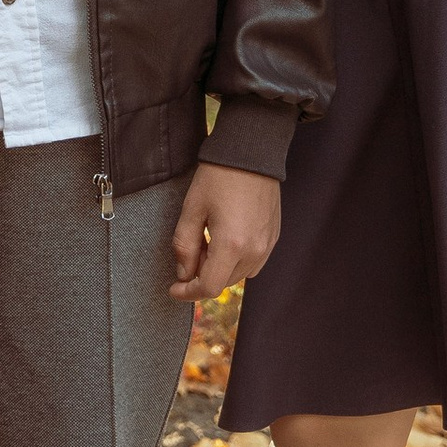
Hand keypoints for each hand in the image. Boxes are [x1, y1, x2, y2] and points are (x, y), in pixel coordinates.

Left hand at [166, 161, 280, 303]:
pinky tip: (225, 240)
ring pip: (238, 275)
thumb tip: (184, 274)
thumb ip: (184, 246)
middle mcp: (254, 251)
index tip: (173, 289)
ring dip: (219, 269)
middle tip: (190, 250)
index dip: (188, 293)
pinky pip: (253, 263)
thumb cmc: (218, 177)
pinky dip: (235, 261)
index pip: (209, 287)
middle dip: (201, 275)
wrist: (251, 153)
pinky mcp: (273, 237)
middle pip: (223, 282)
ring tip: (206, 242)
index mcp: (232, 245)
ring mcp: (267, 245)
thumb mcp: (192, 209)